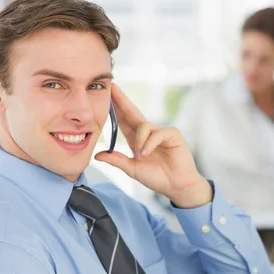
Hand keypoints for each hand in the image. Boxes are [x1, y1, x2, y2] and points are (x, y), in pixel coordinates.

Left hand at [94, 84, 211, 207]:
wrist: (176, 185)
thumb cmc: (156, 177)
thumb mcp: (132, 169)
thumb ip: (116, 160)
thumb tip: (97, 156)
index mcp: (136, 139)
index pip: (123, 120)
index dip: (115, 109)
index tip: (106, 97)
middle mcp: (148, 133)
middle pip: (132, 112)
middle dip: (122, 100)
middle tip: (112, 87)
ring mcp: (160, 132)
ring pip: (144, 126)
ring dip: (139, 141)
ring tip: (140, 156)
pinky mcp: (172, 134)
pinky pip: (157, 133)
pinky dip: (149, 144)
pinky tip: (147, 153)